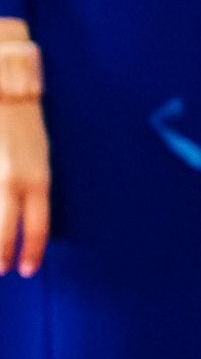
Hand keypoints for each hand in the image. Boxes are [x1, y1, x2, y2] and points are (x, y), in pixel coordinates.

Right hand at [0, 99, 50, 274]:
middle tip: (1, 269)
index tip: (27, 269)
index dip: (31, 252)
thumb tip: (25, 218)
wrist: (6, 89)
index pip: (37, 228)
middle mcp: (13, 182)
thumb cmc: (24, 125)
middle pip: (5, 231)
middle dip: (2, 255)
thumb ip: (31, 190)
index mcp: (37, 180)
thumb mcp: (37, 160)